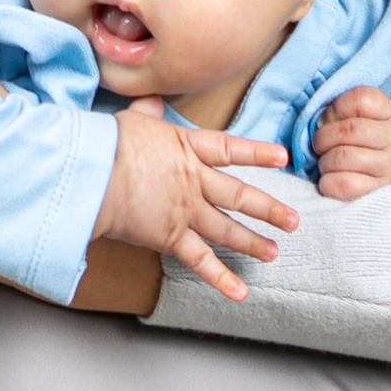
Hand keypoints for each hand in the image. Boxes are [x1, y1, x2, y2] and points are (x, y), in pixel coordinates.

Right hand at [94, 99, 298, 305]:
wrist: (97, 171)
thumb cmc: (110, 142)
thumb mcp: (134, 119)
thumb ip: (148, 111)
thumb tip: (151, 98)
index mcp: (186, 149)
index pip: (229, 149)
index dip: (257, 153)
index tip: (282, 157)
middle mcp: (194, 181)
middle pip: (239, 196)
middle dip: (269, 210)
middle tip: (293, 220)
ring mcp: (186, 211)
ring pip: (227, 229)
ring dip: (253, 243)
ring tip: (272, 252)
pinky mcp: (171, 237)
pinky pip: (201, 261)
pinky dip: (221, 278)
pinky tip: (240, 293)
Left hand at [312, 87, 390, 202]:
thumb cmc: (376, 136)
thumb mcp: (371, 114)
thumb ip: (347, 110)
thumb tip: (319, 122)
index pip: (360, 100)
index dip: (336, 108)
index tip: (330, 119)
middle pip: (347, 130)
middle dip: (323, 138)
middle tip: (320, 145)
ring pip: (343, 157)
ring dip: (324, 161)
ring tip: (326, 162)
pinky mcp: (380, 191)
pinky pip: (344, 185)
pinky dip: (328, 182)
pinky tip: (330, 179)